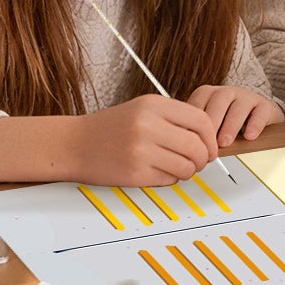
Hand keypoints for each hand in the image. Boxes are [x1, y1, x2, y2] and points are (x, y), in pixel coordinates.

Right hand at [75, 95, 220, 185]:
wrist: (73, 144)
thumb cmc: (110, 127)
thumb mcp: (143, 108)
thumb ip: (174, 117)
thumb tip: (208, 135)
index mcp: (153, 105)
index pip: (201, 120)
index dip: (210, 137)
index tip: (210, 146)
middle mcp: (148, 125)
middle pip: (197, 146)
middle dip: (203, 158)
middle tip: (198, 162)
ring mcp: (141, 150)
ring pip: (186, 166)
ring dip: (189, 171)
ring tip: (179, 168)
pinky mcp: (134, 173)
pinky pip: (169, 180)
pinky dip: (171, 179)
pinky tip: (161, 172)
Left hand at [187, 85, 282, 146]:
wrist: (257, 118)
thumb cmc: (228, 124)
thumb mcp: (210, 125)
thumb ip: (198, 132)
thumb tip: (184, 147)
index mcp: (209, 94)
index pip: (198, 103)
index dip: (195, 123)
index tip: (193, 141)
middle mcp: (227, 92)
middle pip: (218, 101)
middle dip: (212, 123)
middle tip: (208, 144)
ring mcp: (247, 97)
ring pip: (238, 106)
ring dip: (230, 125)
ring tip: (225, 142)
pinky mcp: (265, 105)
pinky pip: (260, 112)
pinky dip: (254, 125)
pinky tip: (249, 136)